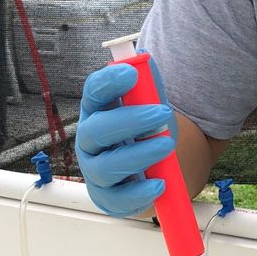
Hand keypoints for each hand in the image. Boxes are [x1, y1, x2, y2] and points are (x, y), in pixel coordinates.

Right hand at [75, 62, 176, 217]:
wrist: (149, 169)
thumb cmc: (143, 132)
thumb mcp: (150, 105)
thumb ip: (148, 85)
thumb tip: (145, 56)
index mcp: (97, 111)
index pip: (93, 92)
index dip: (109, 82)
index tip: (131, 73)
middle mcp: (89, 140)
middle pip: (95, 130)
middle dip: (130, 121)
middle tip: (162, 113)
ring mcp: (95, 171)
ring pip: (106, 167)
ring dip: (138, 155)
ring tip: (167, 146)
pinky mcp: (108, 197)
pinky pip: (118, 199)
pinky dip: (139, 192)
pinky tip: (159, 184)